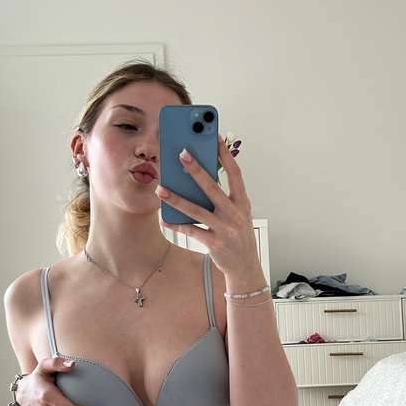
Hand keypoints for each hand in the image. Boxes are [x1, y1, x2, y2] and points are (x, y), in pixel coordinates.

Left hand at [156, 132, 258, 275]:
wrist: (245, 267)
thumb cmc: (238, 236)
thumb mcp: (238, 214)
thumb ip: (223, 198)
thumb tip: (198, 179)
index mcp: (242, 203)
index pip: (235, 174)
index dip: (225, 155)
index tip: (215, 137)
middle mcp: (235, 214)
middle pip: (213, 188)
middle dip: (196, 170)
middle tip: (181, 154)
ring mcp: (225, 229)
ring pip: (196, 210)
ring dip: (177, 199)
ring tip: (160, 189)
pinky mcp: (214, 244)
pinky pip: (191, 231)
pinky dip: (176, 224)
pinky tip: (164, 218)